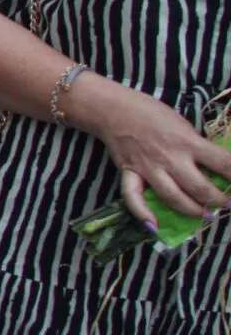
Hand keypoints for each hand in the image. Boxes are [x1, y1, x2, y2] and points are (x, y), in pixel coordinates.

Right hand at [75, 75, 230, 225]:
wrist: (115, 109)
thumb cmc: (152, 113)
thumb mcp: (183, 124)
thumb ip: (195, 146)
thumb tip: (212, 166)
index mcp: (188, 142)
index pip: (223, 163)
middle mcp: (170, 158)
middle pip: (200, 187)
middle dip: (218, 200)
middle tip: (226, 203)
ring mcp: (149, 168)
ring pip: (174, 197)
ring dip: (193, 210)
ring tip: (205, 214)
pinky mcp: (130, 173)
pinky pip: (133, 197)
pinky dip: (142, 214)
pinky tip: (153, 226)